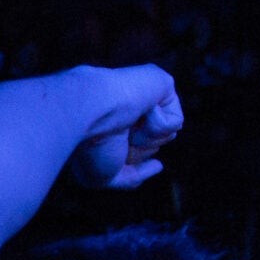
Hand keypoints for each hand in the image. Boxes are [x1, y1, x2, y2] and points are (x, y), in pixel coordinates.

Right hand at [66, 65, 184, 189]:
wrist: (84, 114)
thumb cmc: (89, 146)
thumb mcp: (104, 177)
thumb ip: (131, 177)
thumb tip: (158, 165)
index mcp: (111, 125)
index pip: (137, 151)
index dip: (130, 157)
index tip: (107, 149)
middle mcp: (127, 110)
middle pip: (155, 145)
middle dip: (138, 149)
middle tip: (115, 136)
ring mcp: (143, 94)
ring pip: (167, 135)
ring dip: (146, 138)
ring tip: (125, 126)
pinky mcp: (160, 82)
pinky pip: (176, 121)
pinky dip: (158, 125)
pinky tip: (139, 112)